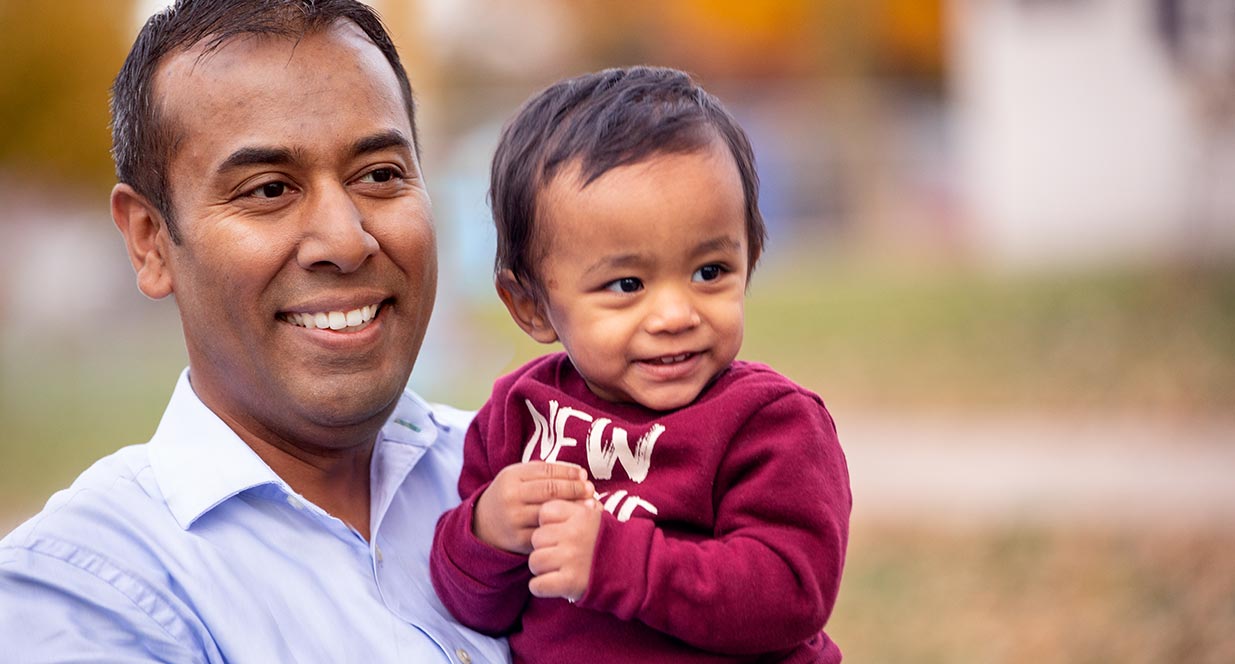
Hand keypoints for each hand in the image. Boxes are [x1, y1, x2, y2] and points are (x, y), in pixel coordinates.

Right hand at [474, 462, 593, 553]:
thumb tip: (579, 474)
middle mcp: (511, 497)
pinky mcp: (519, 540)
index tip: (583, 474)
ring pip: (551, 512)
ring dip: (574, 508)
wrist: (483, 525)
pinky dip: (563, 527)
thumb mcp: (518, 477)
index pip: (546, 471)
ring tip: (590, 505)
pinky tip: (575, 523)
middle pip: (550, 490)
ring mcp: (514, 520)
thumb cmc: (511, 496)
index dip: (568, 472)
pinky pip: (547, 532)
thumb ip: (544, 472)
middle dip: (575, 489)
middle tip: (591, 490)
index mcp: (511, 477)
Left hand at [528, 498, 601, 601]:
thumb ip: (576, 507)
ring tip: (557, 570)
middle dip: (544, 547)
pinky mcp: (569, 582)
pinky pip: (537, 585)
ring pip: (535, 561)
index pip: (544, 512)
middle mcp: (574, 534)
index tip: (559, 532)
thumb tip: (561, 490)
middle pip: (537, 538)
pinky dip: (541, 587)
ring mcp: (571, 558)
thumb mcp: (596, 517)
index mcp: (580, 515)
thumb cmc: (609, 543)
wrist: (633, 569)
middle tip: (558, 554)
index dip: (548, 524)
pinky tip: (553, 585)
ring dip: (542, 569)